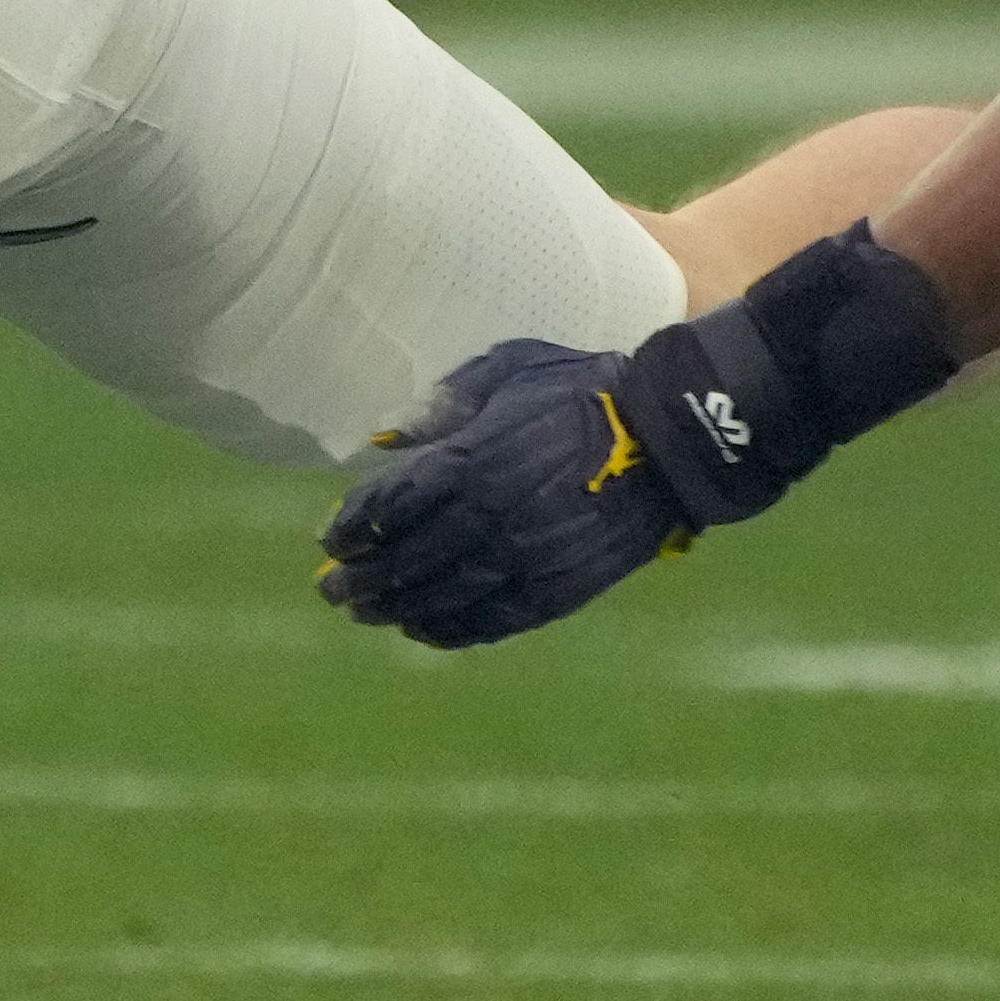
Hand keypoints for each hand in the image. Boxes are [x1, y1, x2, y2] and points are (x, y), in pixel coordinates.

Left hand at [318, 338, 699, 647]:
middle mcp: (491, 518)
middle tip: (332, 591)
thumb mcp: (509, 369)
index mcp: (474, 460)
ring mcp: (524, 561)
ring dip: (396, 609)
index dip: (354, 528)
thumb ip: (443, 404)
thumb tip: (382, 438)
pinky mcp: (557, 590)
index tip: (330, 540)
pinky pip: (490, 622)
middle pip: (408, 560)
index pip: (392, 507)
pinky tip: (424, 631)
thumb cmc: (583, 390)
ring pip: (442, 597)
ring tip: (366, 614)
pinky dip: (450, 630)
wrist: (670, 437)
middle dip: (362, 579)